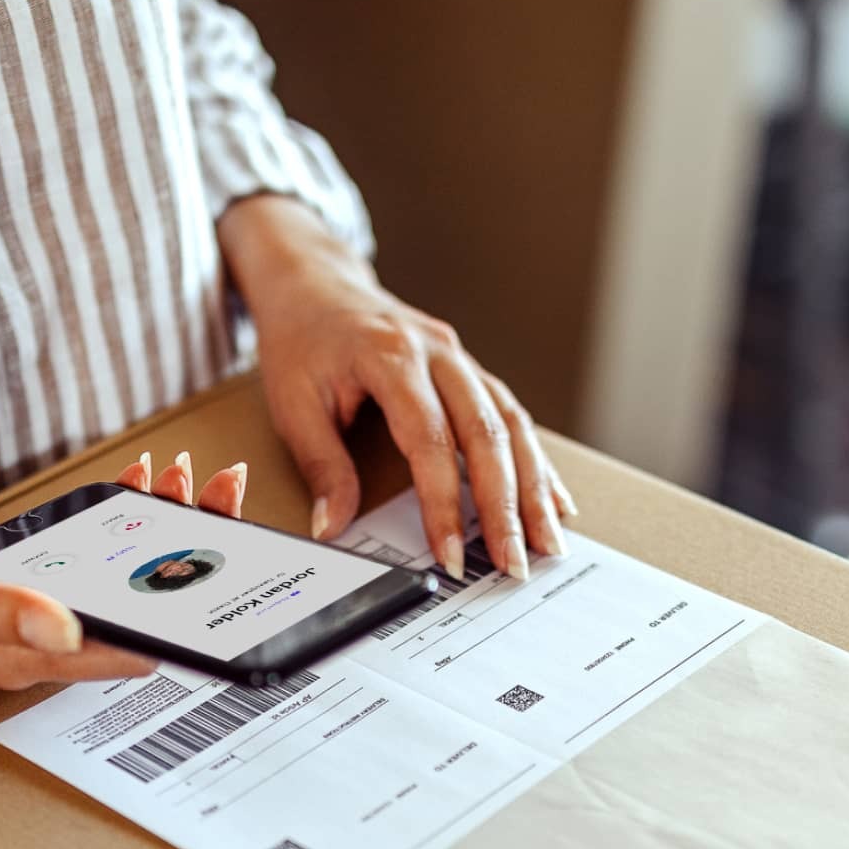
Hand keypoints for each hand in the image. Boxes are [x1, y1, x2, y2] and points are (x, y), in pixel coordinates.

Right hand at [0, 451, 247, 689]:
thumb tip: (67, 629)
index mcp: (13, 658)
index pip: (125, 646)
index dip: (183, 610)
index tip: (227, 555)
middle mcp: (25, 649)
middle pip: (132, 614)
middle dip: (184, 555)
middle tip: (222, 494)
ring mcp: (15, 624)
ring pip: (109, 587)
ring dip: (151, 536)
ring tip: (183, 481)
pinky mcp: (3, 597)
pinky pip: (75, 568)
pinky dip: (108, 528)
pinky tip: (123, 493)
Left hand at [218, 196, 575, 580]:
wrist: (316, 285)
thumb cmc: (302, 341)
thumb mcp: (293, 403)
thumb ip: (320, 465)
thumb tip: (332, 528)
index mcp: (391, 356)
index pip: (430, 441)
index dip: (444, 504)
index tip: (451, 555)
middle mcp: (438, 353)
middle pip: (488, 435)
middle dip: (506, 507)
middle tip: (516, 564)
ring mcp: (461, 358)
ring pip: (512, 425)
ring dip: (534, 488)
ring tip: (548, 543)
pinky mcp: (470, 369)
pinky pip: (512, 416)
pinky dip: (535, 461)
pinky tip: (555, 500)